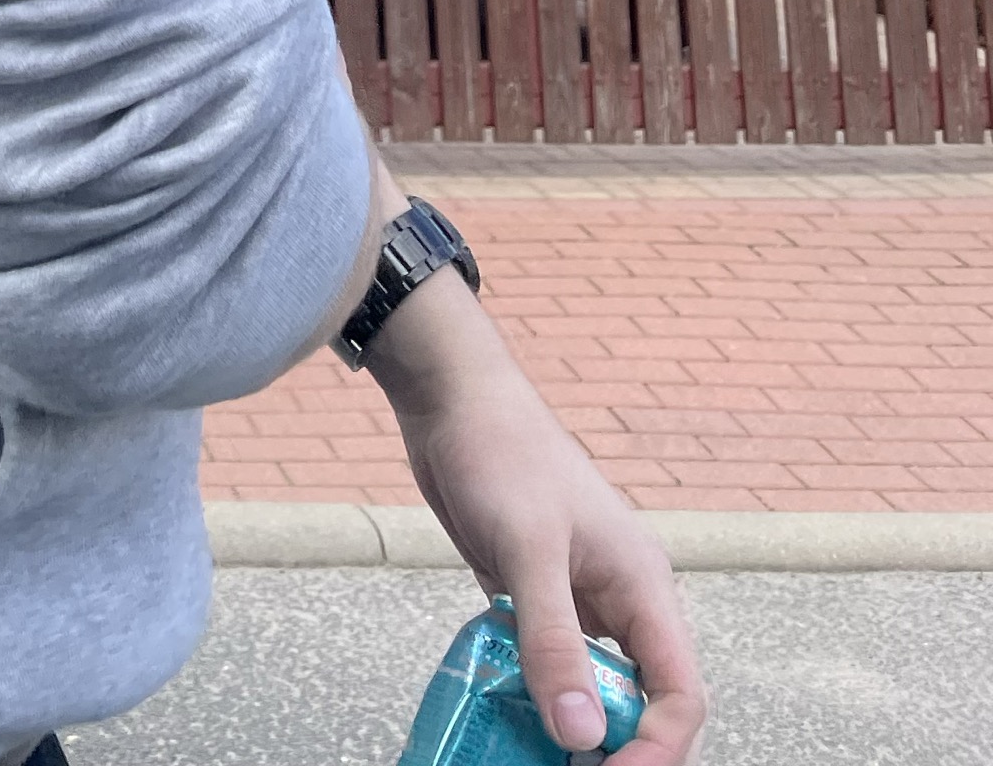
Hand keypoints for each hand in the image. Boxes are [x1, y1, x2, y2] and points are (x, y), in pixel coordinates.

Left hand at [363, 267, 705, 761]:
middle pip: (642, 701)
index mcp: (643, 586)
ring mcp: (575, 600)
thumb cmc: (501, 453)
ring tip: (533, 758)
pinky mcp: (531, 596)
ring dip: (571, 728)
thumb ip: (553, 641)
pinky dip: (532, 697)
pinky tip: (502, 722)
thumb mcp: (528, 549)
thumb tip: (583, 734)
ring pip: (592, 688)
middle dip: (617, 747)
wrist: (450, 399)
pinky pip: (545, 665)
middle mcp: (619, 600)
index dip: (657, 748)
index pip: (679, 694)